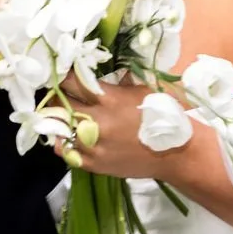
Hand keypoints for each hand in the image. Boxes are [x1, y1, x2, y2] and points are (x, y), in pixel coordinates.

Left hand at [57, 83, 202, 184]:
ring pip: (58, 129)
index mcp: (108, 98)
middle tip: (57, 93)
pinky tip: (69, 135)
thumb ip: (119, 80)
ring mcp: (92, 146)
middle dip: (56, 96)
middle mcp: (96, 122)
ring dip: (58, 120)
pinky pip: (65, 151)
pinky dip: (64, 141)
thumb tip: (101, 69)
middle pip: (58, 104)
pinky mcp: (93, 164)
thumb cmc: (163, 115)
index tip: (60, 74)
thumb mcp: (143, 89)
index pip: (70, 81)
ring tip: (60, 114)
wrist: (176, 153)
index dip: (62, 76)